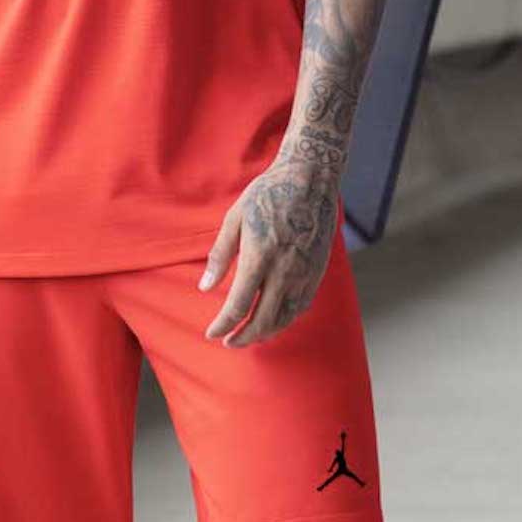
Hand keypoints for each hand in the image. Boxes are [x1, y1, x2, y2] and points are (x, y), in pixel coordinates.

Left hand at [198, 158, 338, 347]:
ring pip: (284, 318)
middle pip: (262, 320)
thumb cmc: (266, 195)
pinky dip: (285, 320)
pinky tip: (274, 320)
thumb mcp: (234, 219)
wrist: (309, 180)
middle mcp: (284, 272)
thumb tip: (204, 288)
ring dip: (265, 333)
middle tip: (228, 342)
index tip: (212, 333)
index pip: (238, 306)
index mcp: (259, 258)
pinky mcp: (317, 272)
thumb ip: (220, 255)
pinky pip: (300, 306)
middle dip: (243, 336)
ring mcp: (304, 274)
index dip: (223, 325)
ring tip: (248, 335)